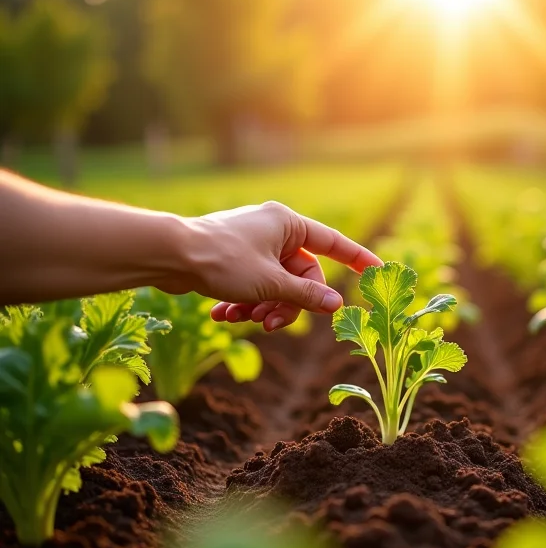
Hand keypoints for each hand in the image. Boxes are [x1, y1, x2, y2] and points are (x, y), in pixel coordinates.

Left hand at [164, 201, 381, 331]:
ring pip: (275, 284)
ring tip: (240, 319)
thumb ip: (306, 295)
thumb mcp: (269, 283)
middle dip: (286, 303)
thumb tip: (337, 306)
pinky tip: (222, 315)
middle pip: (300, 274)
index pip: (333, 242)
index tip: (378, 271)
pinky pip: (253, 284)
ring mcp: (253, 244)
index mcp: (287, 224)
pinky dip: (242, 302)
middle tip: (269, 323)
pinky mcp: (234, 259)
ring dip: (261, 306)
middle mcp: (273, 230)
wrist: (166, 255)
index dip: (358, 258)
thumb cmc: (220, 261)